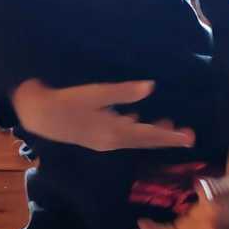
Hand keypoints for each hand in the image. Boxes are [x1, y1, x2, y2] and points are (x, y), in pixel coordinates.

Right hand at [21, 79, 195, 151]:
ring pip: (134, 138)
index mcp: (114, 132)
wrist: (40, 115)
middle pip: (144, 140)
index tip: (188, 138)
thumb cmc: (67, 102)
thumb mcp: (96, 93)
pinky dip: (135, 129)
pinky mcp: (96, 135)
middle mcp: (112, 141)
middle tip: (188, 136)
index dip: (170, 136)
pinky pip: (123, 135)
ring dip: (152, 133)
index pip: (148, 135)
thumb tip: (150, 88)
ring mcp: (103, 140)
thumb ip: (123, 92)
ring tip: (169, 126)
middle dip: (166, 137)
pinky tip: (137, 119)